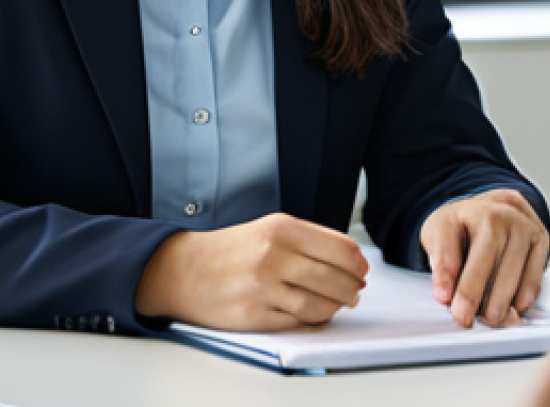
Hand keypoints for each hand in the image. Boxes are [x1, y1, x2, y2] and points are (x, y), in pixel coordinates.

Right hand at [134, 212, 368, 330]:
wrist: (187, 269)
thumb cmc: (231, 250)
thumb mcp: (269, 229)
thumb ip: (308, 240)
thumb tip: (351, 259)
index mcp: (281, 228)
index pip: (339, 247)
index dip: (357, 263)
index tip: (362, 269)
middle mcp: (274, 255)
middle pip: (335, 278)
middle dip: (352, 288)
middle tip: (356, 290)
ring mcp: (265, 287)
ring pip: (321, 303)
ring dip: (337, 306)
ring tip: (339, 303)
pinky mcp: (256, 314)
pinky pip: (299, 321)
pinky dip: (313, 319)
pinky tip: (314, 312)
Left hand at [419, 188, 549, 327]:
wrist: (495, 207)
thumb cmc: (465, 223)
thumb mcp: (440, 231)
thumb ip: (440, 260)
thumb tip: (444, 294)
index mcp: (469, 210)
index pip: (452, 245)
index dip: (446, 274)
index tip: (443, 299)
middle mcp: (500, 214)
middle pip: (485, 260)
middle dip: (473, 295)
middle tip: (464, 318)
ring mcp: (524, 226)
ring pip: (512, 274)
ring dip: (499, 303)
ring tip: (487, 318)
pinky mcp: (542, 240)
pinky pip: (534, 280)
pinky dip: (521, 300)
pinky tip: (510, 309)